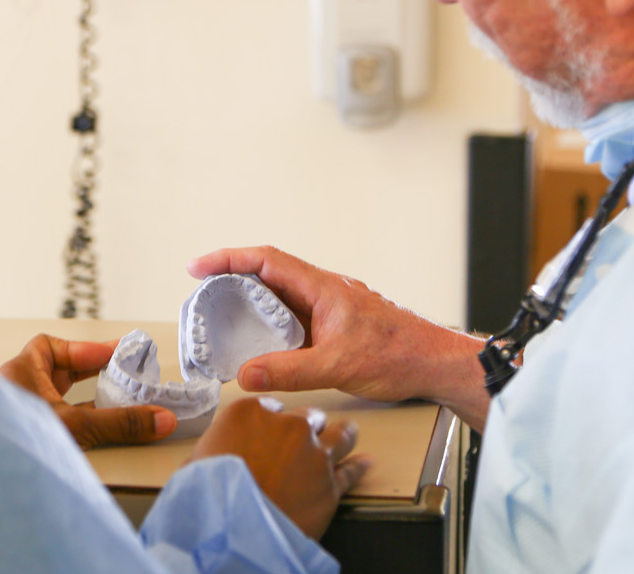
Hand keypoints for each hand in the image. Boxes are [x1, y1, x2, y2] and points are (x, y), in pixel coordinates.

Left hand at [0, 334, 176, 448]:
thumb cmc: (14, 442)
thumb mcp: (76, 425)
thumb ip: (119, 422)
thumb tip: (158, 418)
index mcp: (19, 373)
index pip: (50, 346)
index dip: (84, 348)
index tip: (113, 354)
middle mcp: (15, 391)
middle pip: (56, 371)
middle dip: (88, 371)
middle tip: (119, 371)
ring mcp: (18, 415)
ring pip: (54, 397)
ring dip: (83, 398)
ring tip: (114, 399)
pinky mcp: (24, 437)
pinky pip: (54, 420)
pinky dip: (75, 421)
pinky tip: (95, 430)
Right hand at [189, 246, 491, 428]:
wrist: (435, 363)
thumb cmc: (398, 355)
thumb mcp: (336, 366)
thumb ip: (289, 371)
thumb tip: (245, 374)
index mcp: (322, 287)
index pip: (266, 260)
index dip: (229, 259)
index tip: (198, 267)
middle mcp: (325, 290)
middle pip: (269, 273)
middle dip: (232, 278)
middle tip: (202, 295)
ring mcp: (331, 306)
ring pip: (282, 295)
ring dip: (251, 301)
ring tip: (222, 319)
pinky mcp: (337, 324)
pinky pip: (295, 315)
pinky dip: (271, 322)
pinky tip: (262, 342)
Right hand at [191, 397, 368, 538]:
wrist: (234, 532)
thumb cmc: (210, 499)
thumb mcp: (197, 464)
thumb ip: (214, 450)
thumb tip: (209, 458)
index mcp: (250, 413)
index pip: (270, 405)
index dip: (272, 420)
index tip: (272, 430)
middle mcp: (288, 425)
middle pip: (307, 417)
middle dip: (304, 428)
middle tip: (300, 443)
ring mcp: (314, 453)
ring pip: (338, 433)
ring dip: (341, 434)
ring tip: (346, 434)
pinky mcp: (332, 484)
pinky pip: (351, 470)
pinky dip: (359, 466)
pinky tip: (364, 462)